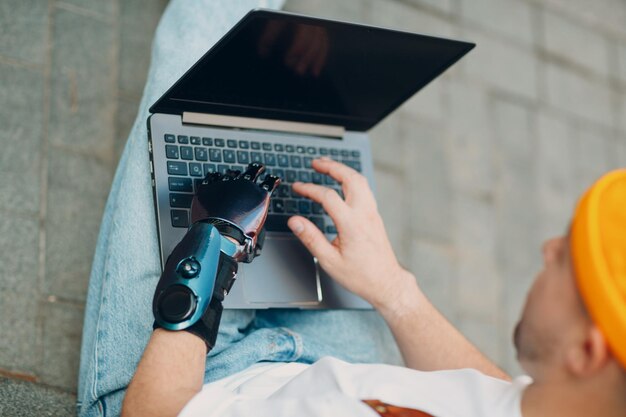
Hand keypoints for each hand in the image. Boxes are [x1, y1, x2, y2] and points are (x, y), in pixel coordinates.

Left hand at [192, 163, 279, 261]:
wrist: (219, 236)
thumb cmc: (239, 236)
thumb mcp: (256, 225)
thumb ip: (256, 213)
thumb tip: (251, 215)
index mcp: (259, 194)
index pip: (270, 181)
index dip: (272, 179)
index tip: (272, 178)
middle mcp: (244, 185)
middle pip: (253, 170)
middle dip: (257, 169)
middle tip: (258, 168)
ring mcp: (226, 184)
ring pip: (233, 173)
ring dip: (235, 174)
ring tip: (234, 174)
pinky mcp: (209, 187)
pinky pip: (212, 176)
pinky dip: (215, 177)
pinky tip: (215, 176)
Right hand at [287, 158, 416, 310]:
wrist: (386, 282)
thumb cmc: (361, 275)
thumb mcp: (330, 261)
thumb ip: (311, 238)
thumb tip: (296, 222)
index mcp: (352, 224)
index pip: (328, 196)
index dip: (309, 188)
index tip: (297, 187)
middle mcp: (365, 214)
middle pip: (350, 178)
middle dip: (332, 166)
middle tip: (316, 162)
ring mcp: (372, 213)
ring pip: (360, 181)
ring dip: (343, 170)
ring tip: (328, 166)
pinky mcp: (375, 216)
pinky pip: (365, 189)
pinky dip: (352, 179)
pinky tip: (344, 182)